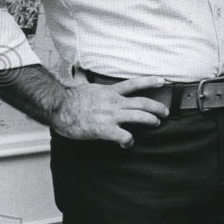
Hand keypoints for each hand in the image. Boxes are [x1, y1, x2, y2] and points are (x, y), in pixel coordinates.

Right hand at [52, 76, 170, 148]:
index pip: (134, 84)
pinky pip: (124, 136)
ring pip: (139, 116)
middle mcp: (114, 102)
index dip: (150, 82)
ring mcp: (111, 115)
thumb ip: (94, 86)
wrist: (58, 106)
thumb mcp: (85, 87)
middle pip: (142, 102)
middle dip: (157, 107)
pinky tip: (128, 144)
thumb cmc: (68, 99)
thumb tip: (87, 79)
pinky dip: (129, 141)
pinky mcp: (105, 129)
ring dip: (151, 120)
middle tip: (165, 112)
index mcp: (109, 92)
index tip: (162, 81)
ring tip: (156, 123)